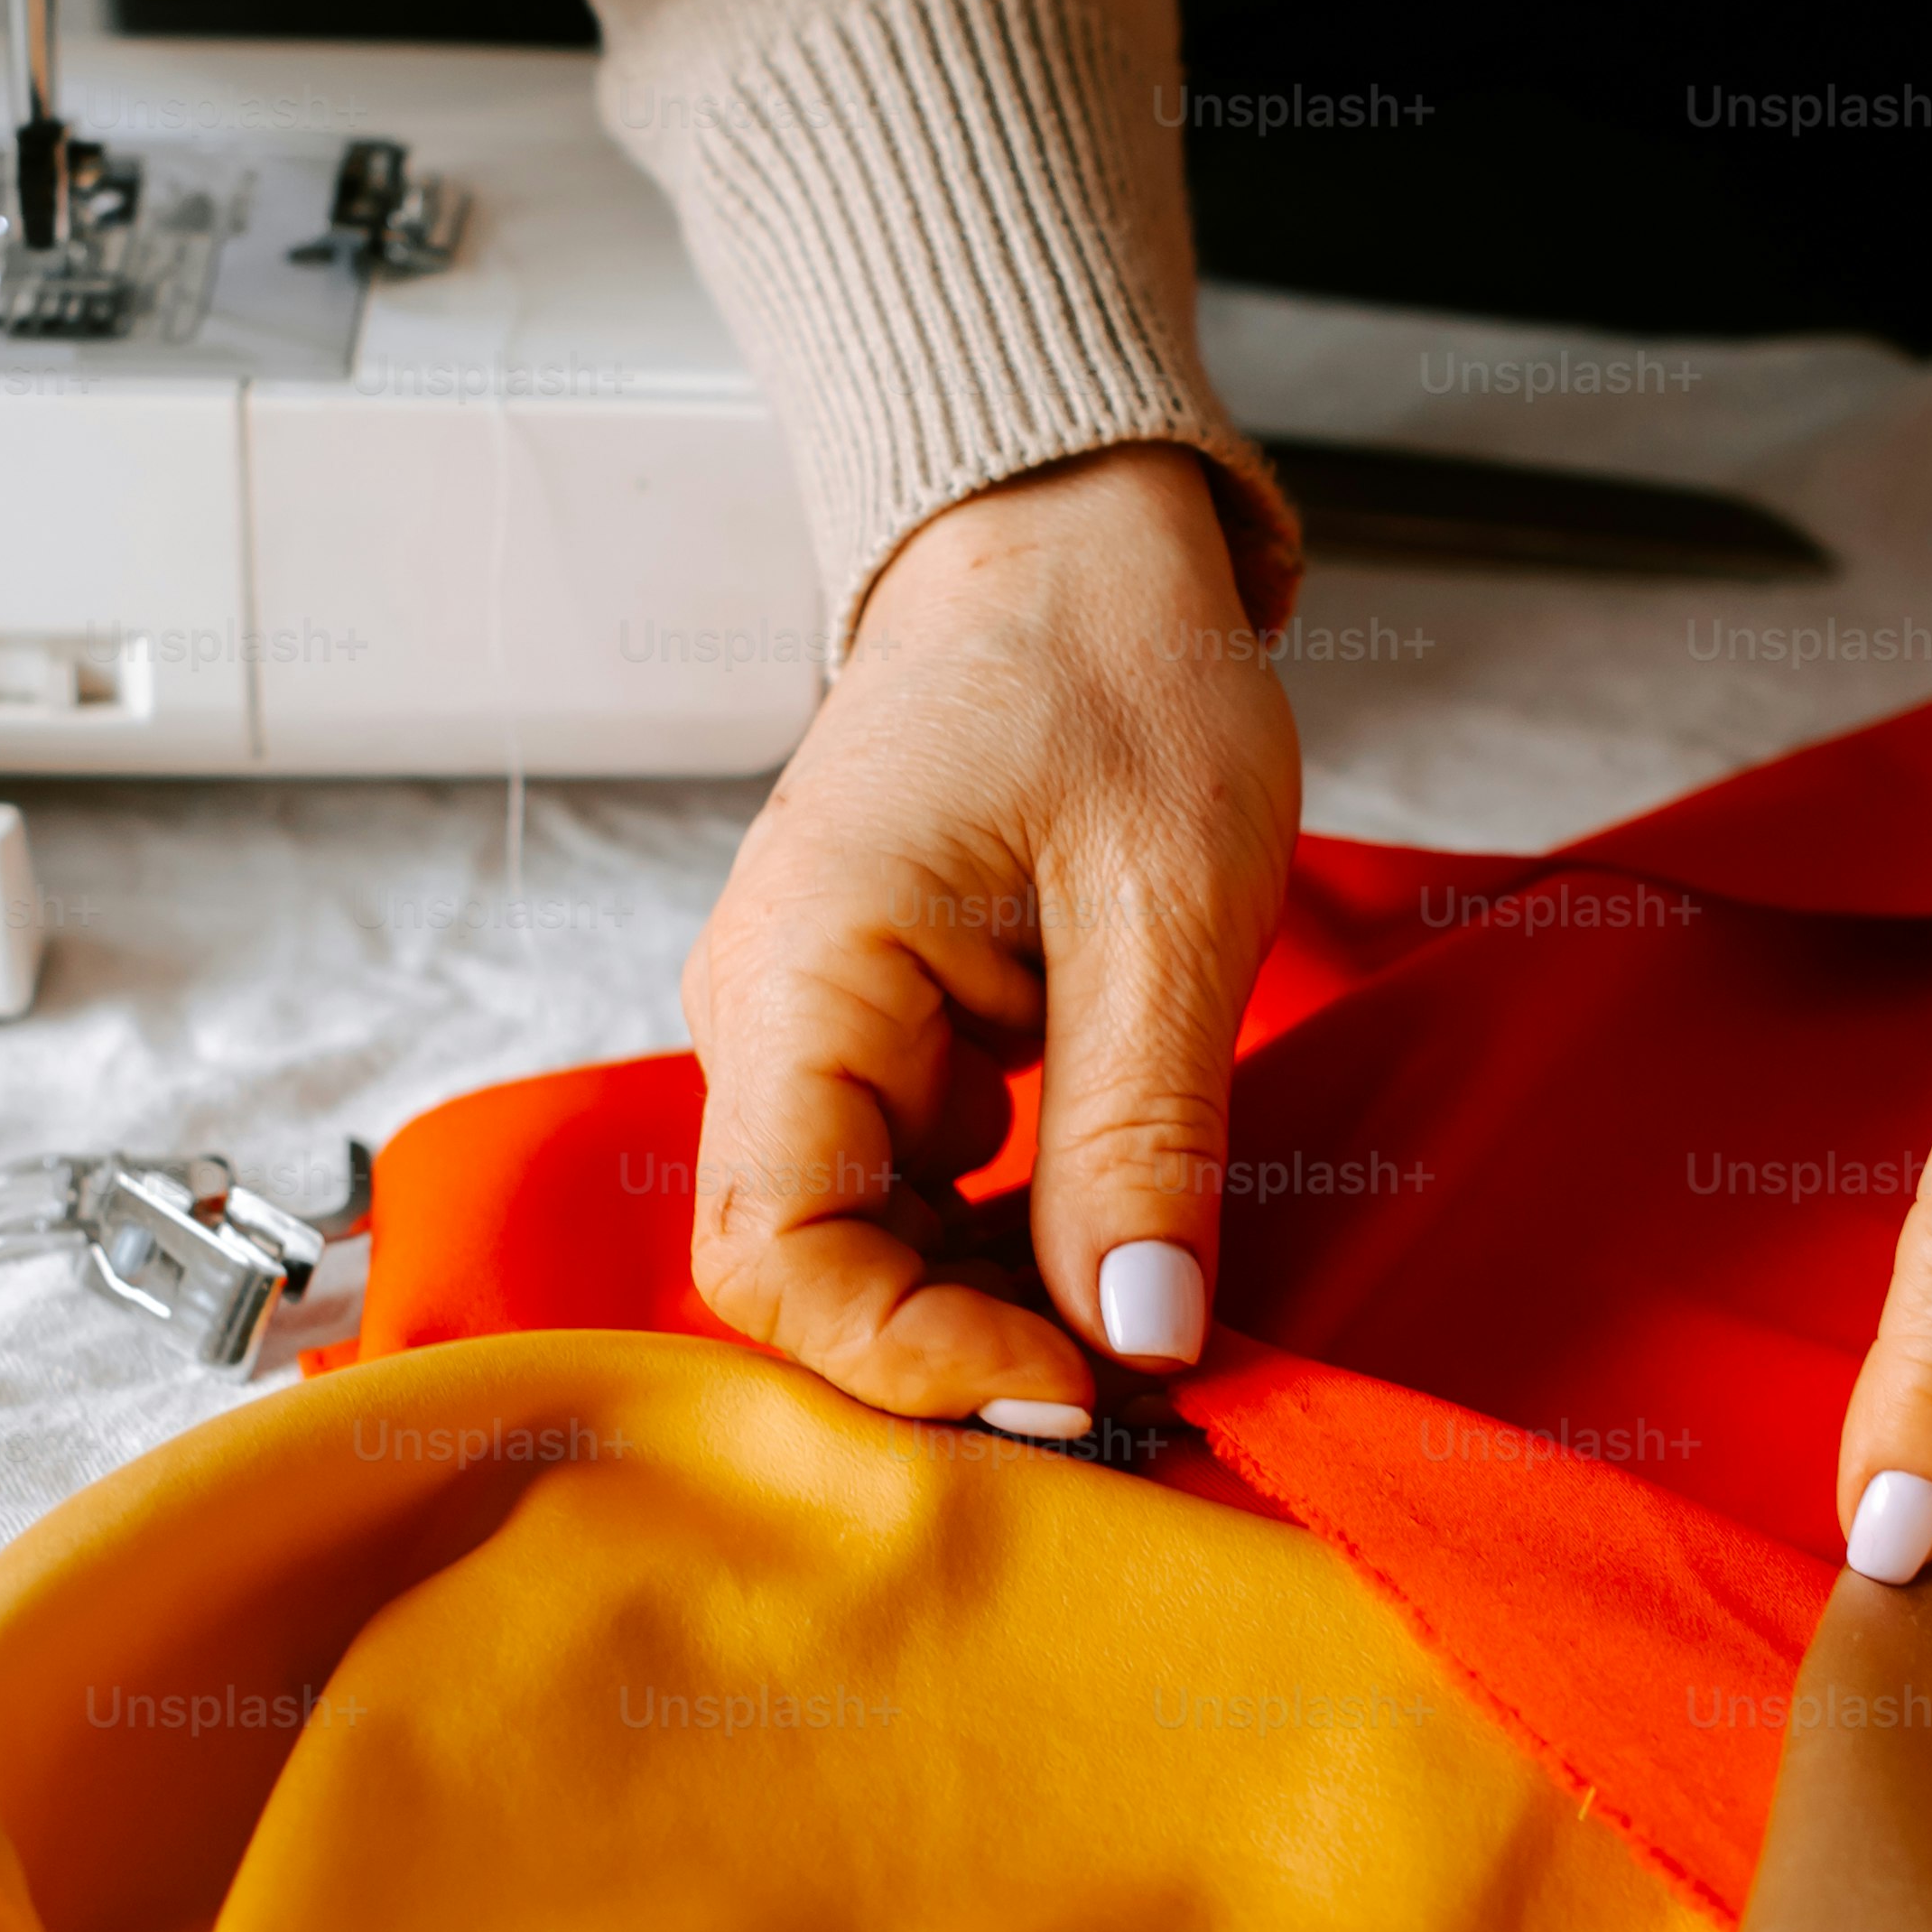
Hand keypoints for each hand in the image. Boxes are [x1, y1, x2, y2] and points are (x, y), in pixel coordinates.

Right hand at [679, 446, 1297, 1431]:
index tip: (1086, 1387)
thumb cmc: (1112, 670)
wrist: (1066, 544)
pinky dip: (1006, 1244)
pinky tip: (1111, 1238)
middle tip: (1138, 1387)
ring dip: (991, 1308)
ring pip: (861, 1247)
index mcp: (798, 975)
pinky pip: (908, 1191)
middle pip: (805, 1273)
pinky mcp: (869, 1036)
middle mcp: (762, 1017)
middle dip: (957, 1356)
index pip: (777, 1256)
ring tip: (1143, 1309)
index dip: (916, 1361)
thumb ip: (1142, 1133)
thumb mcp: (1169, 905)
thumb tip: (1139, 1341)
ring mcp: (808, 1030)